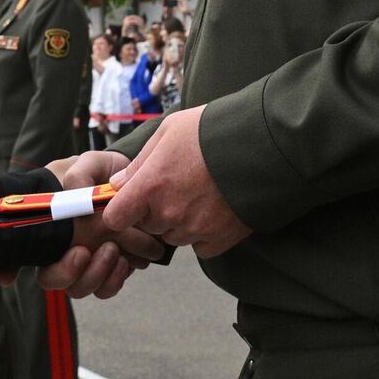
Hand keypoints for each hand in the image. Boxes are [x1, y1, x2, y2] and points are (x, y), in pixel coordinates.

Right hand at [23, 151, 163, 297]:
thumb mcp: (89, 164)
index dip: (51, 268)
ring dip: (99, 276)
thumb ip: (79, 174)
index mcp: (51, 230)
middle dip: (76, 275)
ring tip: (115, 251)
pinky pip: (108, 288)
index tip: (79, 251)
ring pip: (86, 289)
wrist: (134, 180)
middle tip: (94, 251)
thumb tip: (73, 190)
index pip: (35, 262)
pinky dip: (117, 278)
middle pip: (59, 283)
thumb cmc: (102, 172)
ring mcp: (89, 263)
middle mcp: (66, 251)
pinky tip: (128, 260)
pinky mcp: (111, 270)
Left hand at [104, 104, 250, 257]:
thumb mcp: (169, 131)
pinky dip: (204, 234)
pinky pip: (200, 247)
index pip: (116, 218)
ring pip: (173, 236)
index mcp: (150, 186)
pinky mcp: (219, 239)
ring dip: (179, 223)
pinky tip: (215, 210)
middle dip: (155, 211)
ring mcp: (194, 229)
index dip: (121, 210)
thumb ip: (139, 161)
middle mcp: (169, 213)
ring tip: (200, 194)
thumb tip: (118, 183)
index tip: (130, 202)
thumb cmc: (212, 131)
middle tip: (177, 186)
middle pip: (148, 226)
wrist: (262, 144)